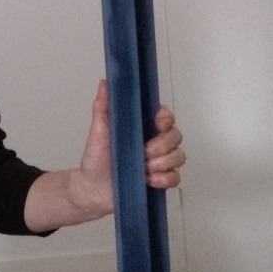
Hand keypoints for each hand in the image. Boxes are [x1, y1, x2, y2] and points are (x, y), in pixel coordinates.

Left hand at [24, 80, 184, 232]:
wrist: (93, 189)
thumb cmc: (96, 157)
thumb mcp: (98, 131)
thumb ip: (102, 107)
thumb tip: (105, 83)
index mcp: (142, 127)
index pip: (165, 116)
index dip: (166, 118)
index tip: (158, 124)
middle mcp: (155, 142)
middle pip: (176, 136)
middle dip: (162, 145)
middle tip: (144, 152)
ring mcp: (160, 161)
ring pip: (179, 156)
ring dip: (162, 163)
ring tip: (143, 169)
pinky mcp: (161, 180)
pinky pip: (176, 178)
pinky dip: (164, 179)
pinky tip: (148, 180)